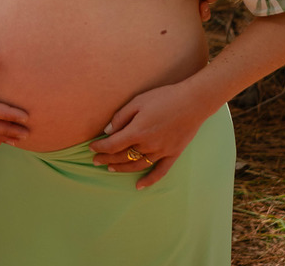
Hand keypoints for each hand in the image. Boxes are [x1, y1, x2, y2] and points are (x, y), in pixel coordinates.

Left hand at [88, 80, 212, 188]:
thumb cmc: (164, 97)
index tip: (91, 147)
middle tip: (95, 159)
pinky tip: (139, 186)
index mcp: (137, 131)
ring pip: (137, 166)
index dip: (99, 147)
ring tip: (110, 168)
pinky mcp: (172, 154)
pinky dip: (149, 180)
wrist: (193, 102)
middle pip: (122, 156)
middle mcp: (148, 145)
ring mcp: (161, 152)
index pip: (112, 145)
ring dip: (122, 168)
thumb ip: (121, 117)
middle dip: (106, 158)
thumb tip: (107, 130)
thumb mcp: (138, 101)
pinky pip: (159, 172)